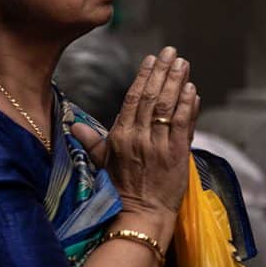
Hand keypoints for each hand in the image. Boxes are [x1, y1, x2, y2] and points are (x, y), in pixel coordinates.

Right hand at [71, 46, 199, 216]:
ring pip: (166, 106)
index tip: (151, 59)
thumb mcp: (102, 163)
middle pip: (150, 96)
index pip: (131, 99)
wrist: (139, 215)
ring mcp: (157, 145)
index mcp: (119, 136)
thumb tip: (74, 125)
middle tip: (171, 52)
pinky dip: (187, 105)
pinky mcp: (175, 155)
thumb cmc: (121, 190)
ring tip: (183, 63)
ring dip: (176, 82)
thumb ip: (92, 141)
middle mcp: (137, 137)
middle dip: (162, 71)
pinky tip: (191, 89)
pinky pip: (181, 124)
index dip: (143, 76)